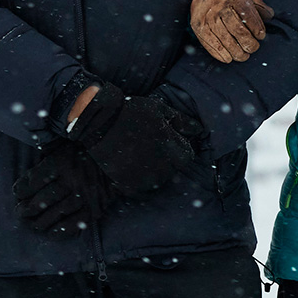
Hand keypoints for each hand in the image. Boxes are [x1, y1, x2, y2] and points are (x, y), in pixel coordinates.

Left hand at [13, 143, 104, 233]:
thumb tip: (25, 178)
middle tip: (20, 212)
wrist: (117, 163)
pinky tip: (49, 231)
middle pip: (43, 200)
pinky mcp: (93, 210)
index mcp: (63, 163)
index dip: (22, 190)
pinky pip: (72, 225)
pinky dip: (59, 231)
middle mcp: (73, 181)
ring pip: (55, 214)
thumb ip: (45, 158)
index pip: (35, 180)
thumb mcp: (63, 148)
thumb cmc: (85, 154)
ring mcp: (84, 197)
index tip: (18, 193)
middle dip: (27, 209)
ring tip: (31, 223)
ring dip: (39, 221)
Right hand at [66, 86, 197, 196]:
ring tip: (139, 152)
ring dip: (153, 169)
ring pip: (157, 179)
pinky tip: (130, 164)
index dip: (179, 146)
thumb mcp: (160, 109)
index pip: (187, 156)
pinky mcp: (128, 184)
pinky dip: (137, 178)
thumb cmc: (132, 112)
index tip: (166, 139)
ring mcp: (144, 178)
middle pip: (173, 169)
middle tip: (149, 144)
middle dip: (167, 158)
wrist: (98, 122)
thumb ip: (182, 121)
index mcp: (172, 149)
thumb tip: (199, 129)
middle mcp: (161, 168)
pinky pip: (140, 187)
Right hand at [190, 0, 272, 63]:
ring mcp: (207, 16)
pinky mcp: (198, 25)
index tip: (261, 36)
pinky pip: (210, 42)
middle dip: (248, 43)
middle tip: (253, 48)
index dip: (256, 28)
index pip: (248, 15)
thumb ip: (258, 4)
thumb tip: (270, 16)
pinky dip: (219, 53)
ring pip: (224, 39)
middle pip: (237, 30)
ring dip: (236, 51)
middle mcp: (219, 5)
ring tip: (243, 56)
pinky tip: (228, 58)